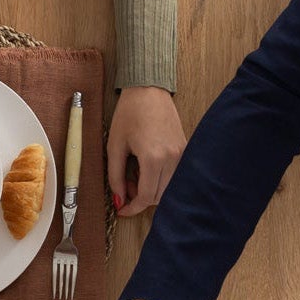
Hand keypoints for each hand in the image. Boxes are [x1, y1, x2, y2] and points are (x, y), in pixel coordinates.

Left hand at [107, 87, 184, 218]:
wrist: (148, 89)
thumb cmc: (129, 113)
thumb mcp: (115, 146)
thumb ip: (116, 176)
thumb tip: (119, 200)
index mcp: (153, 158)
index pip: (146, 197)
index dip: (132, 208)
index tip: (121, 210)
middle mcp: (172, 158)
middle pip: (158, 196)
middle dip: (140, 198)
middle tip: (124, 187)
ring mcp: (181, 154)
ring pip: (168, 188)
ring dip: (151, 190)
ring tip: (135, 175)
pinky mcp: (184, 149)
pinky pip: (174, 175)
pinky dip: (160, 180)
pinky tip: (147, 169)